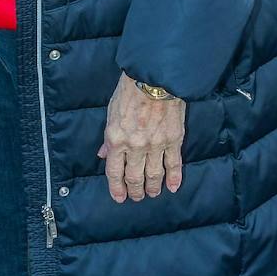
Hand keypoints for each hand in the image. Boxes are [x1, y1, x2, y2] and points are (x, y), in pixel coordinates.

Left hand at [101, 74, 184, 203]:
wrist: (155, 77)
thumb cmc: (129, 91)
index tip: (119, 198)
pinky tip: (172, 188)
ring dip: (153, 188)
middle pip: (134, 177)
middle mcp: (135, 146)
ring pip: (154, 175)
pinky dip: (174, 178)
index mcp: (116, 139)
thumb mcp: (111, 113)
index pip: (114, 172)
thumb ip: (108, 138)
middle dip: (135, 191)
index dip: (116, 188)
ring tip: (152, 193)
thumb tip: (102, 154)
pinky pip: (174, 164)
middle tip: (137, 197)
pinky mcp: (173, 140)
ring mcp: (156, 144)